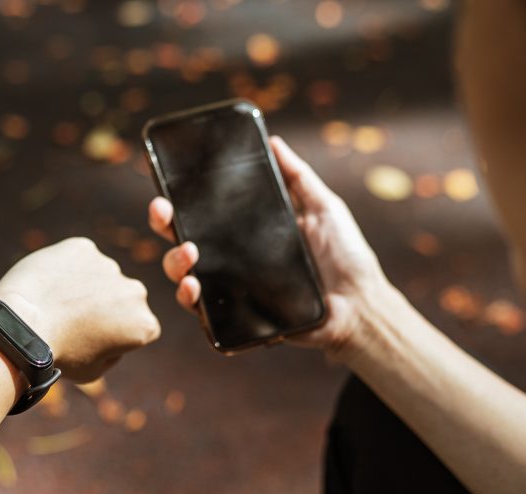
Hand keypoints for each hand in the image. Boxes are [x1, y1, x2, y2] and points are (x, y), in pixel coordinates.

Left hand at [0, 237, 160, 382]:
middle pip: (124, 298)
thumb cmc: (57, 356)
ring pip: (100, 275)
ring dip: (86, 285)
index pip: (140, 328)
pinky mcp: (83, 248)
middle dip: (107, 306)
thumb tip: (114, 336)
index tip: (94, 340)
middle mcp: (135, 291)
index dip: (118, 335)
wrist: (22, 327)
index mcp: (144, 324)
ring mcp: (109, 266)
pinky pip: (77, 258)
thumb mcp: (94, 371)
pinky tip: (49, 285)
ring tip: (56, 303)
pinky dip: (66, 267)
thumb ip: (113, 352)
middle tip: (74, 320)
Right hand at [148, 136, 392, 357]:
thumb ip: (298, 177)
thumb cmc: (346, 256)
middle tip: (164, 214)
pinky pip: (205, 316)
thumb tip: (274, 140)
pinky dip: (192, 303)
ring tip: (189, 256)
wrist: (361, 304)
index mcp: (247, 234)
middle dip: (165, 227)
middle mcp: (234, 262)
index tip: (166, 189)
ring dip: (175, 264)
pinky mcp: (240, 321)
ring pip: (185, 279)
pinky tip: (194, 289)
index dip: (178, 203)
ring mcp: (234, 292)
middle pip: (183, 244)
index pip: (203, 216)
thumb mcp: (325, 208)